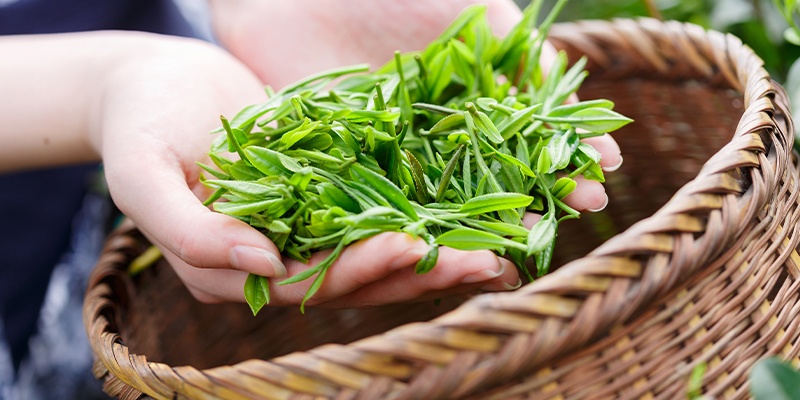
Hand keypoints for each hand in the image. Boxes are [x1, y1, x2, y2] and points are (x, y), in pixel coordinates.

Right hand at [89, 33, 522, 306]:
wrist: (155, 82)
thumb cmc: (139, 122)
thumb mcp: (141, 174)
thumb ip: (189, 230)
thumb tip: (264, 265)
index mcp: (231, 268)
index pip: (307, 281)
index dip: (362, 268)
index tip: (417, 246)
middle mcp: (276, 259)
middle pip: (357, 277)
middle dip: (421, 269)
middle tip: (488, 262)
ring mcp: (303, 229)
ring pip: (376, 252)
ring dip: (436, 254)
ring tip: (498, 252)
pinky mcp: (324, 195)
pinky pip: (378, 211)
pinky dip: (423, 215)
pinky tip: (469, 215)